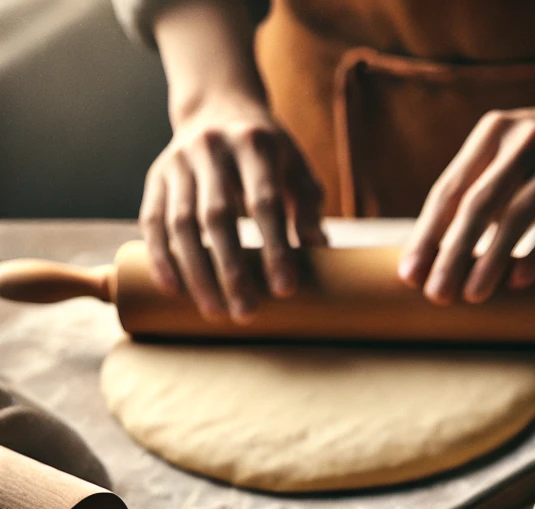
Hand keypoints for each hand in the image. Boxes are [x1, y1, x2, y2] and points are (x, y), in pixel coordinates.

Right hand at [140, 92, 325, 320]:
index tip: (285, 290)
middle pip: (218, 217)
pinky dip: (160, 257)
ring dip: (197, 272)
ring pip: (181, 223)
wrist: (219, 107)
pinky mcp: (156, 176)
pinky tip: (173, 289)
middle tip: (247, 313)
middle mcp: (212, 148)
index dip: (275, 248)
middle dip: (232, 269)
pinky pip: (152, 220)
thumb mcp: (297, 168)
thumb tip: (320, 252)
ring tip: (215, 311)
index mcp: (255, 145)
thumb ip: (307, 208)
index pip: (265, 203)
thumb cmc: (270, 153)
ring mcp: (178, 161)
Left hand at [398, 100, 534, 304]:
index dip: (427, 235)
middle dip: (452, 254)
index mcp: (491, 133)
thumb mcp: (511, 151)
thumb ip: (481, 188)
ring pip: (516, 216)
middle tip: (436, 294)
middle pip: (477, 204)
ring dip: (491, 260)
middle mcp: (521, 141)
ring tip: (473, 296)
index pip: (450, 190)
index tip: (409, 275)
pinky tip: (519, 281)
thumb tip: (440, 250)